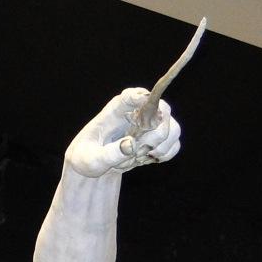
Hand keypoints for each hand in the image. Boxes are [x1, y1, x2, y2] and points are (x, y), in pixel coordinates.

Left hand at [64, 87, 180, 177]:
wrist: (95, 165)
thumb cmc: (87, 157)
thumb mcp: (91, 160)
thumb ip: (108, 154)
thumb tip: (131, 145)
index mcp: (115, 110)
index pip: (130, 96)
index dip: (140, 97)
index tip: (144, 102)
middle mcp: (137, 112)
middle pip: (163, 110)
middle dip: (156, 134)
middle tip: (139, 151)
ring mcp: (151, 124)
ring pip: (173, 128)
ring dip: (160, 147)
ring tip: (140, 157)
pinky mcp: (159, 139)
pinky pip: (175, 144)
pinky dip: (164, 155)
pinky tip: (149, 159)